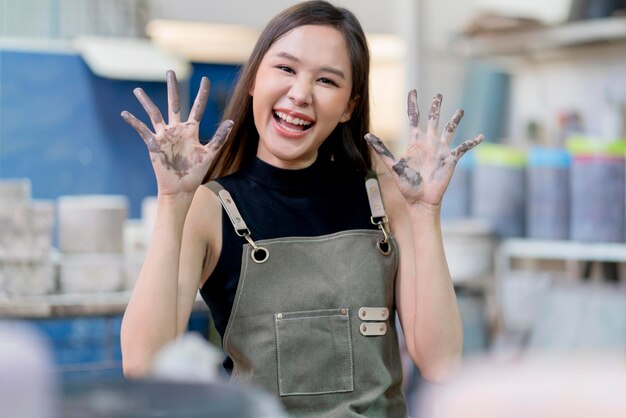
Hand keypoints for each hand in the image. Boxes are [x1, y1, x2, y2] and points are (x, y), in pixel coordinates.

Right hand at [121, 70, 232, 196]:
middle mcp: (177, 129)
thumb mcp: (209, 154)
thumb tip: (231, 121)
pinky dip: (134, 122)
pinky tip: (125, 113)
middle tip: (170, 71)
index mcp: (191, 130)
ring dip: (146, 102)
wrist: (181, 188)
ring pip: (154, 114)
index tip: (204, 79)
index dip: (201, 94)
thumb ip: (219, 138)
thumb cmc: (195, 173)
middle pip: (173, 103)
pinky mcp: (153, 144)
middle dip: (172, 87)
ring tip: (137, 90)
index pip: (197, 108)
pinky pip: (142, 130)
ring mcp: (164, 136)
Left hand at [365, 90, 482, 208]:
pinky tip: (481, 137)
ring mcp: (440, 150)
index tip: (413, 91)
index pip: (414, 118)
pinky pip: (463, 148)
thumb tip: (366, 135)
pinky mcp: (450, 159)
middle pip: (433, 119)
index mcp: (415, 142)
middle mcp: (429, 143)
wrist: (420, 200)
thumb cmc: (406, 185)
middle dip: (435, 107)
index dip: (413, 104)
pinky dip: (472, 142)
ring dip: (455, 120)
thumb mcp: (392, 165)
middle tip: (439, 94)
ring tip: (460, 110)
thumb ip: (382, 150)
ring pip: (449, 130)